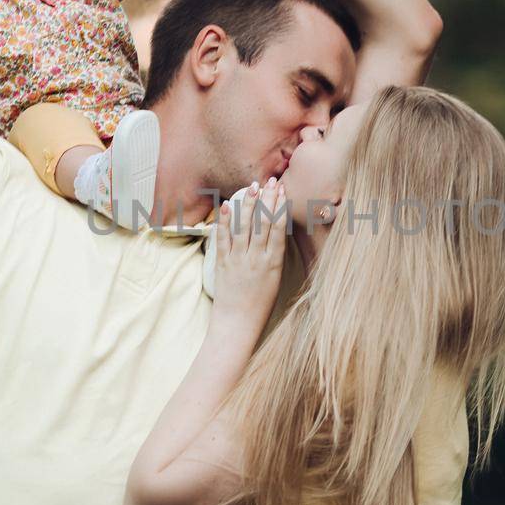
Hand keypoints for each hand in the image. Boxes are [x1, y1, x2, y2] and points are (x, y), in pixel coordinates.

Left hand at [210, 178, 287, 330]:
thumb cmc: (260, 305)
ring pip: (243, 227)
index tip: (282, 190)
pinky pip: (223, 239)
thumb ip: (275, 256)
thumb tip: (275, 233)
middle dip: (267, 199)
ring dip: (248, 204)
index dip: (280, 207)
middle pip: (262, 223)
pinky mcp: (222, 264)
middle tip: (270, 180)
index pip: (277, 228)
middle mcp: (255, 259)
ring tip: (252, 187)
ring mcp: (238, 260)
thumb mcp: (276, 280)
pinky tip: (226, 206)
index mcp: (273, 263)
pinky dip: (224, 222)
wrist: (238, 324)